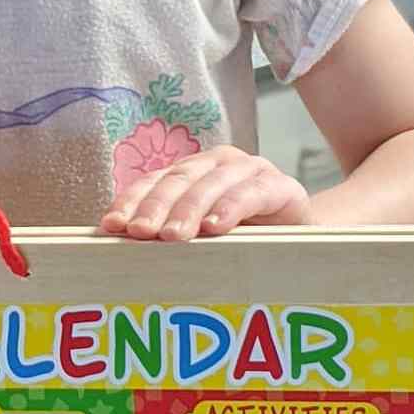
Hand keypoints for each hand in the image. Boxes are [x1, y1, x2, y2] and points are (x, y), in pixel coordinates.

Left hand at [100, 146, 309, 241]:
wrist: (302, 240)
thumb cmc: (242, 240)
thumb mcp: (200, 237)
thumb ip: (166, 235)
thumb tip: (120, 249)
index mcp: (191, 172)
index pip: (153, 182)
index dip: (130, 202)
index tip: (112, 226)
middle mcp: (217, 164)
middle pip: (178, 180)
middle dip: (155, 207)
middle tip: (139, 233)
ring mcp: (250, 170)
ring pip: (211, 185)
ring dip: (189, 210)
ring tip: (173, 236)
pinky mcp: (282, 187)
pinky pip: (253, 193)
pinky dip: (232, 208)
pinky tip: (216, 227)